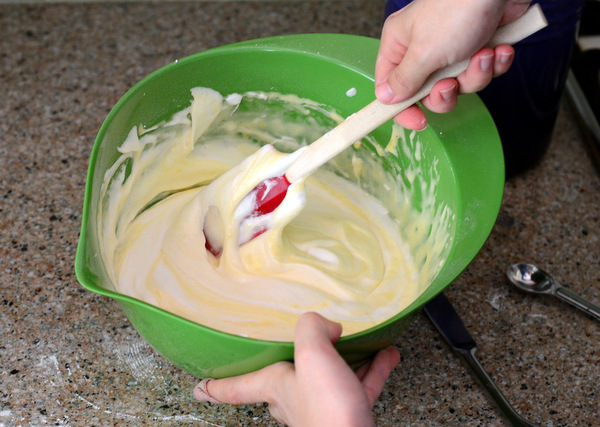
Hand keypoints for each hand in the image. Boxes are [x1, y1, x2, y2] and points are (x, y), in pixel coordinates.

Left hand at [193, 312, 400, 426]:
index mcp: (276, 386)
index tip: (198, 389)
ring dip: (344, 359)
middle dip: (287, 367)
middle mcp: (295, 400)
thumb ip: (311, 329)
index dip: (215, 386)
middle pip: (282, 382)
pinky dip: (372, 369)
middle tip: (295, 349)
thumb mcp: (312, 356)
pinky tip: (387, 354)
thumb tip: (325, 324)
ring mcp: (323, 409)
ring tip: (359, 341)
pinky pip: (360, 385)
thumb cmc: (329, 410)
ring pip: (328, 379)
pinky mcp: (349, 415)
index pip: (237, 386)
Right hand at [375, 0, 530, 129]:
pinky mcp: (479, 45)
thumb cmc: (456, 8)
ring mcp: (452, 48)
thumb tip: (386, 99)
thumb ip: (404, 80)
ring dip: (475, 75)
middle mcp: (423, 49)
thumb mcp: (424, 53)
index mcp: (400, 46)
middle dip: (448, 92)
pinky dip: (495, 63)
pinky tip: (499, 47)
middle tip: (452, 82)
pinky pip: (483, 71)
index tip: (419, 122)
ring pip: (460, 85)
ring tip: (483, 54)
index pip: (391, 89)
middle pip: (429, 93)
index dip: (403, 109)